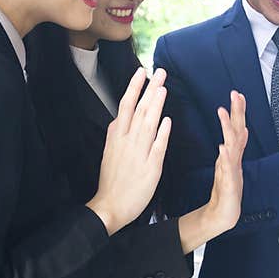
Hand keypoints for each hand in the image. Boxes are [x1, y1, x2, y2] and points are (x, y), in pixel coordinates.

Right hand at [87, 67, 171, 234]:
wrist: (110, 206)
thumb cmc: (112, 180)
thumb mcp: (111, 151)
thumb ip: (118, 133)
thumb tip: (122, 117)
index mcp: (116, 136)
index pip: (126, 105)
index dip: (134, 88)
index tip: (142, 71)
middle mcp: (126, 142)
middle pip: (139, 110)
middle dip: (149, 89)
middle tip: (159, 72)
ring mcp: (138, 154)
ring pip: (147, 124)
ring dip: (156, 105)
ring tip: (163, 88)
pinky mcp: (150, 168)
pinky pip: (157, 147)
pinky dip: (162, 134)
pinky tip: (167, 121)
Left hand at [205, 90, 248, 233]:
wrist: (222, 216)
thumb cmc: (224, 192)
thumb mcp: (227, 165)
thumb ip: (234, 148)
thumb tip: (240, 130)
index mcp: (232, 155)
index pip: (237, 129)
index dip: (238, 112)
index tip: (237, 94)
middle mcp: (234, 161)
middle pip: (238, 132)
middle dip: (238, 113)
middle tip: (236, 95)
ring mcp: (233, 172)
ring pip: (232, 147)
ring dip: (229, 129)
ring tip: (224, 113)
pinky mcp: (229, 185)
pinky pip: (227, 170)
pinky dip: (226, 159)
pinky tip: (224, 148)